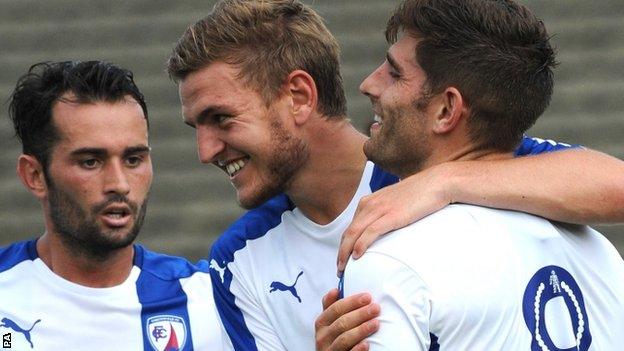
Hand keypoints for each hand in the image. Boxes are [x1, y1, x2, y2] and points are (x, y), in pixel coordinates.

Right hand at [315, 289, 379, 350]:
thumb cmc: (334, 337)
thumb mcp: (330, 322)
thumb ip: (332, 306)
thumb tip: (336, 289)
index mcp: (322, 322)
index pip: (336, 308)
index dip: (352, 302)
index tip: (367, 296)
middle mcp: (323, 336)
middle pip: (341, 322)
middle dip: (360, 314)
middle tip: (375, 308)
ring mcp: (329, 350)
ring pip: (344, 338)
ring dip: (361, 329)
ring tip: (376, 323)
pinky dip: (357, 349)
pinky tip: (367, 344)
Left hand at [337, 164, 451, 274]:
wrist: (436, 182)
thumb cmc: (420, 194)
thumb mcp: (395, 203)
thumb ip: (386, 214)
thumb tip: (384, 230)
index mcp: (369, 201)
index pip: (351, 227)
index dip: (344, 245)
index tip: (343, 259)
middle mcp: (370, 204)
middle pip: (348, 232)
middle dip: (341, 252)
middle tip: (339, 269)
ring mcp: (379, 209)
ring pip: (354, 233)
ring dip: (345, 252)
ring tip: (343, 268)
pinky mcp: (391, 215)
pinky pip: (370, 233)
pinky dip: (360, 245)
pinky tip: (356, 256)